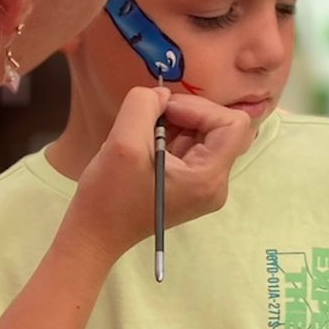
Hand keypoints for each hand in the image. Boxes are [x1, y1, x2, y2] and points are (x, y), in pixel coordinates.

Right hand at [70, 86, 254, 260]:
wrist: (95, 234)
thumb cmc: (108, 196)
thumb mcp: (122, 142)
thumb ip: (144, 104)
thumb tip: (161, 94)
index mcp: (208, 178)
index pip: (233, 124)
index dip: (201, 109)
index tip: (165, 112)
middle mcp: (215, 184)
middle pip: (222, 127)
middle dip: (187, 114)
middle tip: (152, 119)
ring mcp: (204, 186)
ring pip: (206, 134)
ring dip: (176, 124)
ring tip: (144, 135)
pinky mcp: (190, 185)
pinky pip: (192, 147)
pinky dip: (171, 136)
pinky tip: (146, 146)